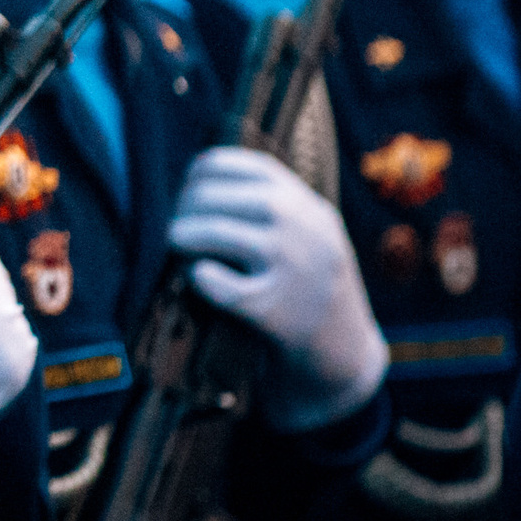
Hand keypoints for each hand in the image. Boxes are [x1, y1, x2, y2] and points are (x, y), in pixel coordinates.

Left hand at [170, 146, 386, 430]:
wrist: (346, 354)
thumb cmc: (312, 288)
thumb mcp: (310, 235)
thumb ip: (272, 205)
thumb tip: (197, 178)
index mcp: (310, 206)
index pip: (245, 166)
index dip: (204, 171)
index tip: (190, 185)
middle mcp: (304, 231)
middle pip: (222, 196)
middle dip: (187, 205)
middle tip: (176, 224)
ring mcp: (292, 270)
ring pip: (216, 232)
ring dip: (183, 234)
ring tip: (175, 241)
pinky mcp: (275, 311)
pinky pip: (219, 283)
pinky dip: (200, 276)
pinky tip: (199, 277)